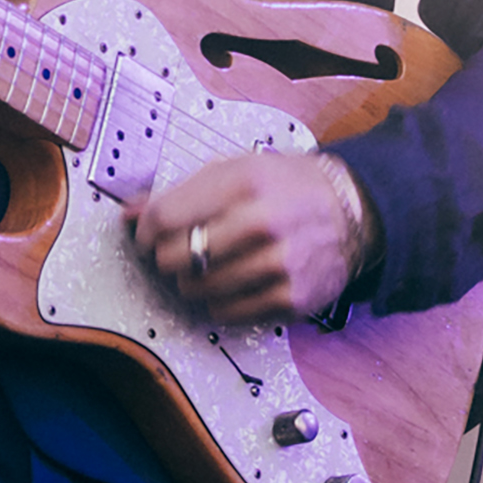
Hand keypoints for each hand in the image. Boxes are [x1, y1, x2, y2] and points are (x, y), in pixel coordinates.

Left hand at [129, 151, 361, 322]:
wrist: (353, 212)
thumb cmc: (287, 187)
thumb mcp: (236, 170)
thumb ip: (182, 190)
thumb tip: (130, 214)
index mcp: (243, 182)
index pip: (165, 217)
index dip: (144, 231)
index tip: (145, 237)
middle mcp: (261, 223)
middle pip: (175, 257)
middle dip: (166, 258)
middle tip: (176, 253)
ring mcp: (278, 264)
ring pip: (196, 289)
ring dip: (190, 281)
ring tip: (206, 266)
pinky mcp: (289, 298)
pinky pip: (225, 312)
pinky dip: (218, 302)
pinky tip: (231, 282)